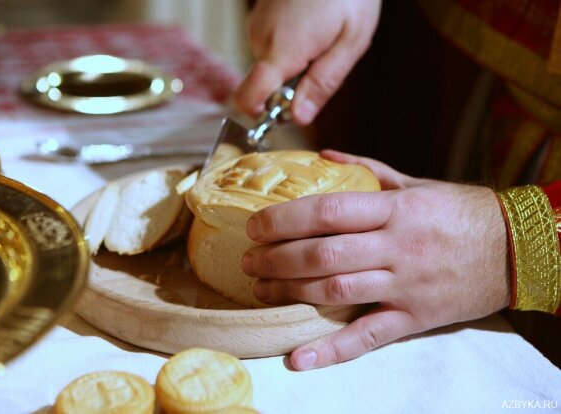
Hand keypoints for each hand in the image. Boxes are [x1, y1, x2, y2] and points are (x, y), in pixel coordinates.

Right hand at [234, 0, 380, 124]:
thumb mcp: (350, 43)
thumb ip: (323, 84)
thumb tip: (299, 119)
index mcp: (282, 50)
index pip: (248, 97)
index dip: (260, 115)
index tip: (283, 114)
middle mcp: (261, 38)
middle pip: (266, 84)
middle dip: (292, 85)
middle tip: (324, 60)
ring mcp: (257, 25)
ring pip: (270, 65)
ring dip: (294, 64)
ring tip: (321, 37)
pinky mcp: (259, 16)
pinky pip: (270, 46)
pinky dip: (289, 47)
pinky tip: (311, 26)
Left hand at [242, 150, 510, 369]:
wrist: (518, 249)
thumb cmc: (461, 212)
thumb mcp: (416, 182)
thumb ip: (367, 168)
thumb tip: (323, 156)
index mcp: (395, 209)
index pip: (328, 212)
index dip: (284, 220)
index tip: (255, 226)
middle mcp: (398, 247)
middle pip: (323, 254)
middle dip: (277, 259)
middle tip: (248, 260)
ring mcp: (405, 285)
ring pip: (337, 292)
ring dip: (291, 293)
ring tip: (260, 289)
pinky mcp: (414, 318)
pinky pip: (368, 337)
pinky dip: (331, 350)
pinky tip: (298, 357)